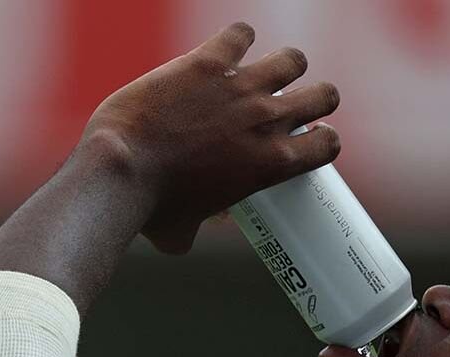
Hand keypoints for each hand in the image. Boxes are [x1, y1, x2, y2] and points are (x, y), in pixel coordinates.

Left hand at [80, 22, 340, 253]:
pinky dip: (238, 39)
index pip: (327, 143)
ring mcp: (240, 87)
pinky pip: (240, 34)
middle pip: (324, 95)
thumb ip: (210, 221)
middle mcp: (267, 121)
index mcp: (273, 164)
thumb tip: (208, 219)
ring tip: (266, 74)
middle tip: (295, 104)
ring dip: (285, 66)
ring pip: (292, 59)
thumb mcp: (192, 229)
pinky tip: (227, 49)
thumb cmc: (156, 209)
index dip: (323, 139)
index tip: (309, 139)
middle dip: (316, 98)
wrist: (122, 171)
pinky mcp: (206, 62)